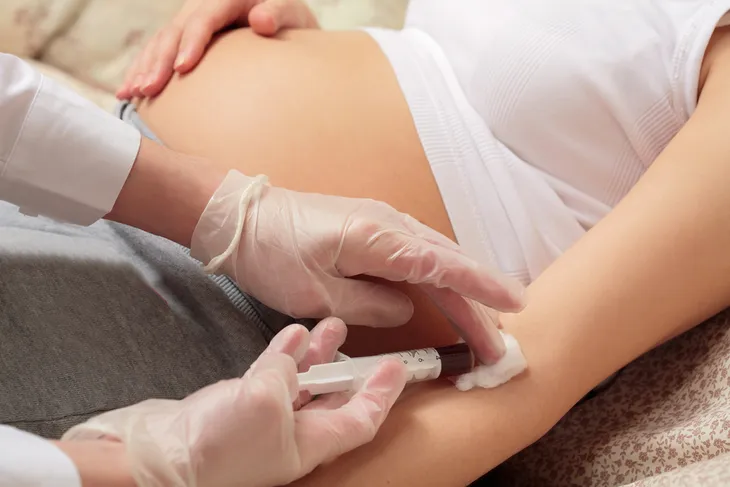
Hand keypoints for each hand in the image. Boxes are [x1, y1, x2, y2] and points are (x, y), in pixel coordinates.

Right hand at [62, 318, 406, 486]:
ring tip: (332, 325)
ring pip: (303, 383)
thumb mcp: (264, 401)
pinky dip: (283, 354)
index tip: (400, 369)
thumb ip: (285, 373)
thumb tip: (289, 356)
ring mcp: (264, 419)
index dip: (384, 395)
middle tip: (370, 343)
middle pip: (335, 400)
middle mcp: (292, 434)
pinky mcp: (238, 405)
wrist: (157, 459)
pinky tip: (291, 333)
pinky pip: (271, 375)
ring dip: (319, 355)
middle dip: (353, 370)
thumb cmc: (217, 447)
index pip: (361, 420)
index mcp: (310, 444)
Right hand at [118, 0, 318, 99]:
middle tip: (148, 89)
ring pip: (160, 42)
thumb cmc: (292, 20)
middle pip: (175, 32)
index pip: (205, 19)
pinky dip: (142, 70)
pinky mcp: (185, 38)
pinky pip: (158, 51)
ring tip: (130, 94)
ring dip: (143, 68)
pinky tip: (128, 92)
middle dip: (158, 61)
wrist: (286, 21)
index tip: (182, 68)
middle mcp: (204, 6)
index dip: (191, 42)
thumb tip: (261, 20)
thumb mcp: (293, 14)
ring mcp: (191, 21)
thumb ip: (278, 14)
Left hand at [191, 171, 525, 362]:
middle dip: (479, 303)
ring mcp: (381, 224)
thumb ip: (368, 304)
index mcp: (377, 238)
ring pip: (435, 259)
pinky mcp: (371, 231)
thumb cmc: (271, 253)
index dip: (482, 287)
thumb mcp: (315, 293)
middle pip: (447, 265)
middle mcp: (388, 225)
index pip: (443, 265)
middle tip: (499, 342)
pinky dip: (438, 278)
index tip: (516, 304)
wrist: (242, 219)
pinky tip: (448, 296)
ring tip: (485, 326)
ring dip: (461, 292)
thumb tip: (405, 309)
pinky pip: (415, 257)